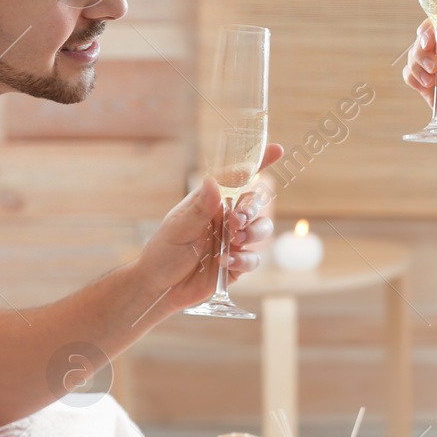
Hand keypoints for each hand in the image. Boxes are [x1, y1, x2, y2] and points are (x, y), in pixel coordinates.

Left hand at [134, 143, 282, 315]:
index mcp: (212, 202)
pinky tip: (227, 262)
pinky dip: (244, 259)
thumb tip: (214, 181)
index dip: (259, 162)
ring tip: (234, 240)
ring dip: (253, 232)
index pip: (238, 179)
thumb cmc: (163, 251)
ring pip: (262, 229)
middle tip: (237, 220)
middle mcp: (226, 219)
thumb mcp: (178, 227)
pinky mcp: (237, 265)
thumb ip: (199, 208)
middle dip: (252, 209)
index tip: (277, 149)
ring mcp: (234, 241)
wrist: (159, 287)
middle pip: (255, 204)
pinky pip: (254, 258)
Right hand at [402, 12, 436, 161]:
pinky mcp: (432, 94)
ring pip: (416, 59)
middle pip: (425, 42)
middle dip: (422, 50)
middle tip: (432, 67)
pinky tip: (424, 87)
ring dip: (416, 65)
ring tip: (429, 81)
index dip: (431, 30)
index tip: (429, 41)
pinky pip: (413, 78)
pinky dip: (413, 79)